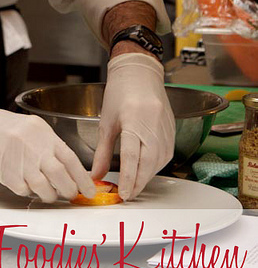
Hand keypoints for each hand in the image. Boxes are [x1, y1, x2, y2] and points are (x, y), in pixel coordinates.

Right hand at [0, 103, 95, 202]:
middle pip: (60, 175)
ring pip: (44, 188)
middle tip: (71, 194)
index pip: (70, 159)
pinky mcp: (7, 175)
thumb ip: (51, 146)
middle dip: (70, 190)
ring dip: (50, 195)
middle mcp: (34, 147)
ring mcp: (20, 162)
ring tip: (49, 193)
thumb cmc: (5, 128)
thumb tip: (70, 169)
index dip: (83, 178)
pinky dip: (30, 192)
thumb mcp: (33, 129)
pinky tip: (28, 186)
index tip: (90, 189)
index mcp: (44, 134)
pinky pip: (25, 191)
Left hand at [91, 53, 174, 200]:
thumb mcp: (106, 121)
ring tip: (134, 186)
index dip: (128, 178)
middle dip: (138, 182)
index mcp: (134, 119)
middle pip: (148, 162)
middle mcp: (153, 124)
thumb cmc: (120, 92)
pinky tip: (145, 171)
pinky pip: (166, 154)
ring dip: (147, 176)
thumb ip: (102, 151)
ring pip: (159, 161)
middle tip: (127, 195)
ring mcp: (165, 127)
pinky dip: (155, 166)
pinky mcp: (171, 129)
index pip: (132, 156)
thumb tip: (96, 175)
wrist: (139, 72)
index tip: (122, 193)